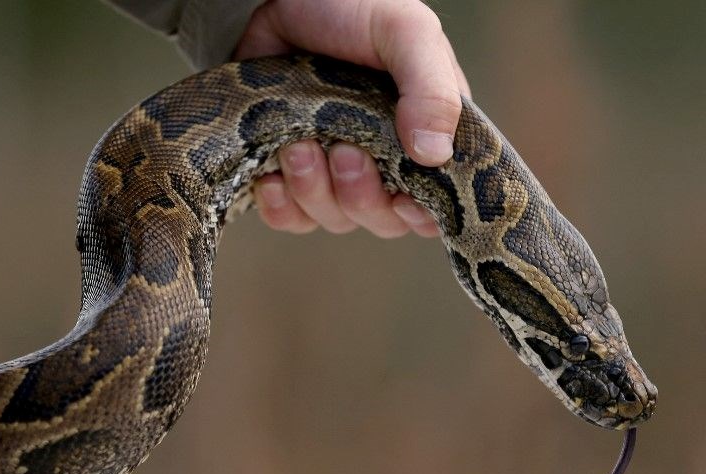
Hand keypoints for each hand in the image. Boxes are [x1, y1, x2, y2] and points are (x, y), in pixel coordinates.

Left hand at [234, 0, 470, 237]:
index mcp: (423, 133)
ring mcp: (332, 168)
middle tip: (343, 151)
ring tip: (297, 145)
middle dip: (360, 194)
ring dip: (314, 190)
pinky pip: (289, 217)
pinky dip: (280, 205)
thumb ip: (430, 88)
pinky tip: (270, 176)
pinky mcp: (287, 171)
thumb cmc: (352, 7)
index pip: (434, 203)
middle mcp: (382, 160)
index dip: (419, 215)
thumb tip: (435, 155)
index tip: (403, 202)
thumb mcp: (405, 32)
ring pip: (332, 218)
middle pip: (380, 219)